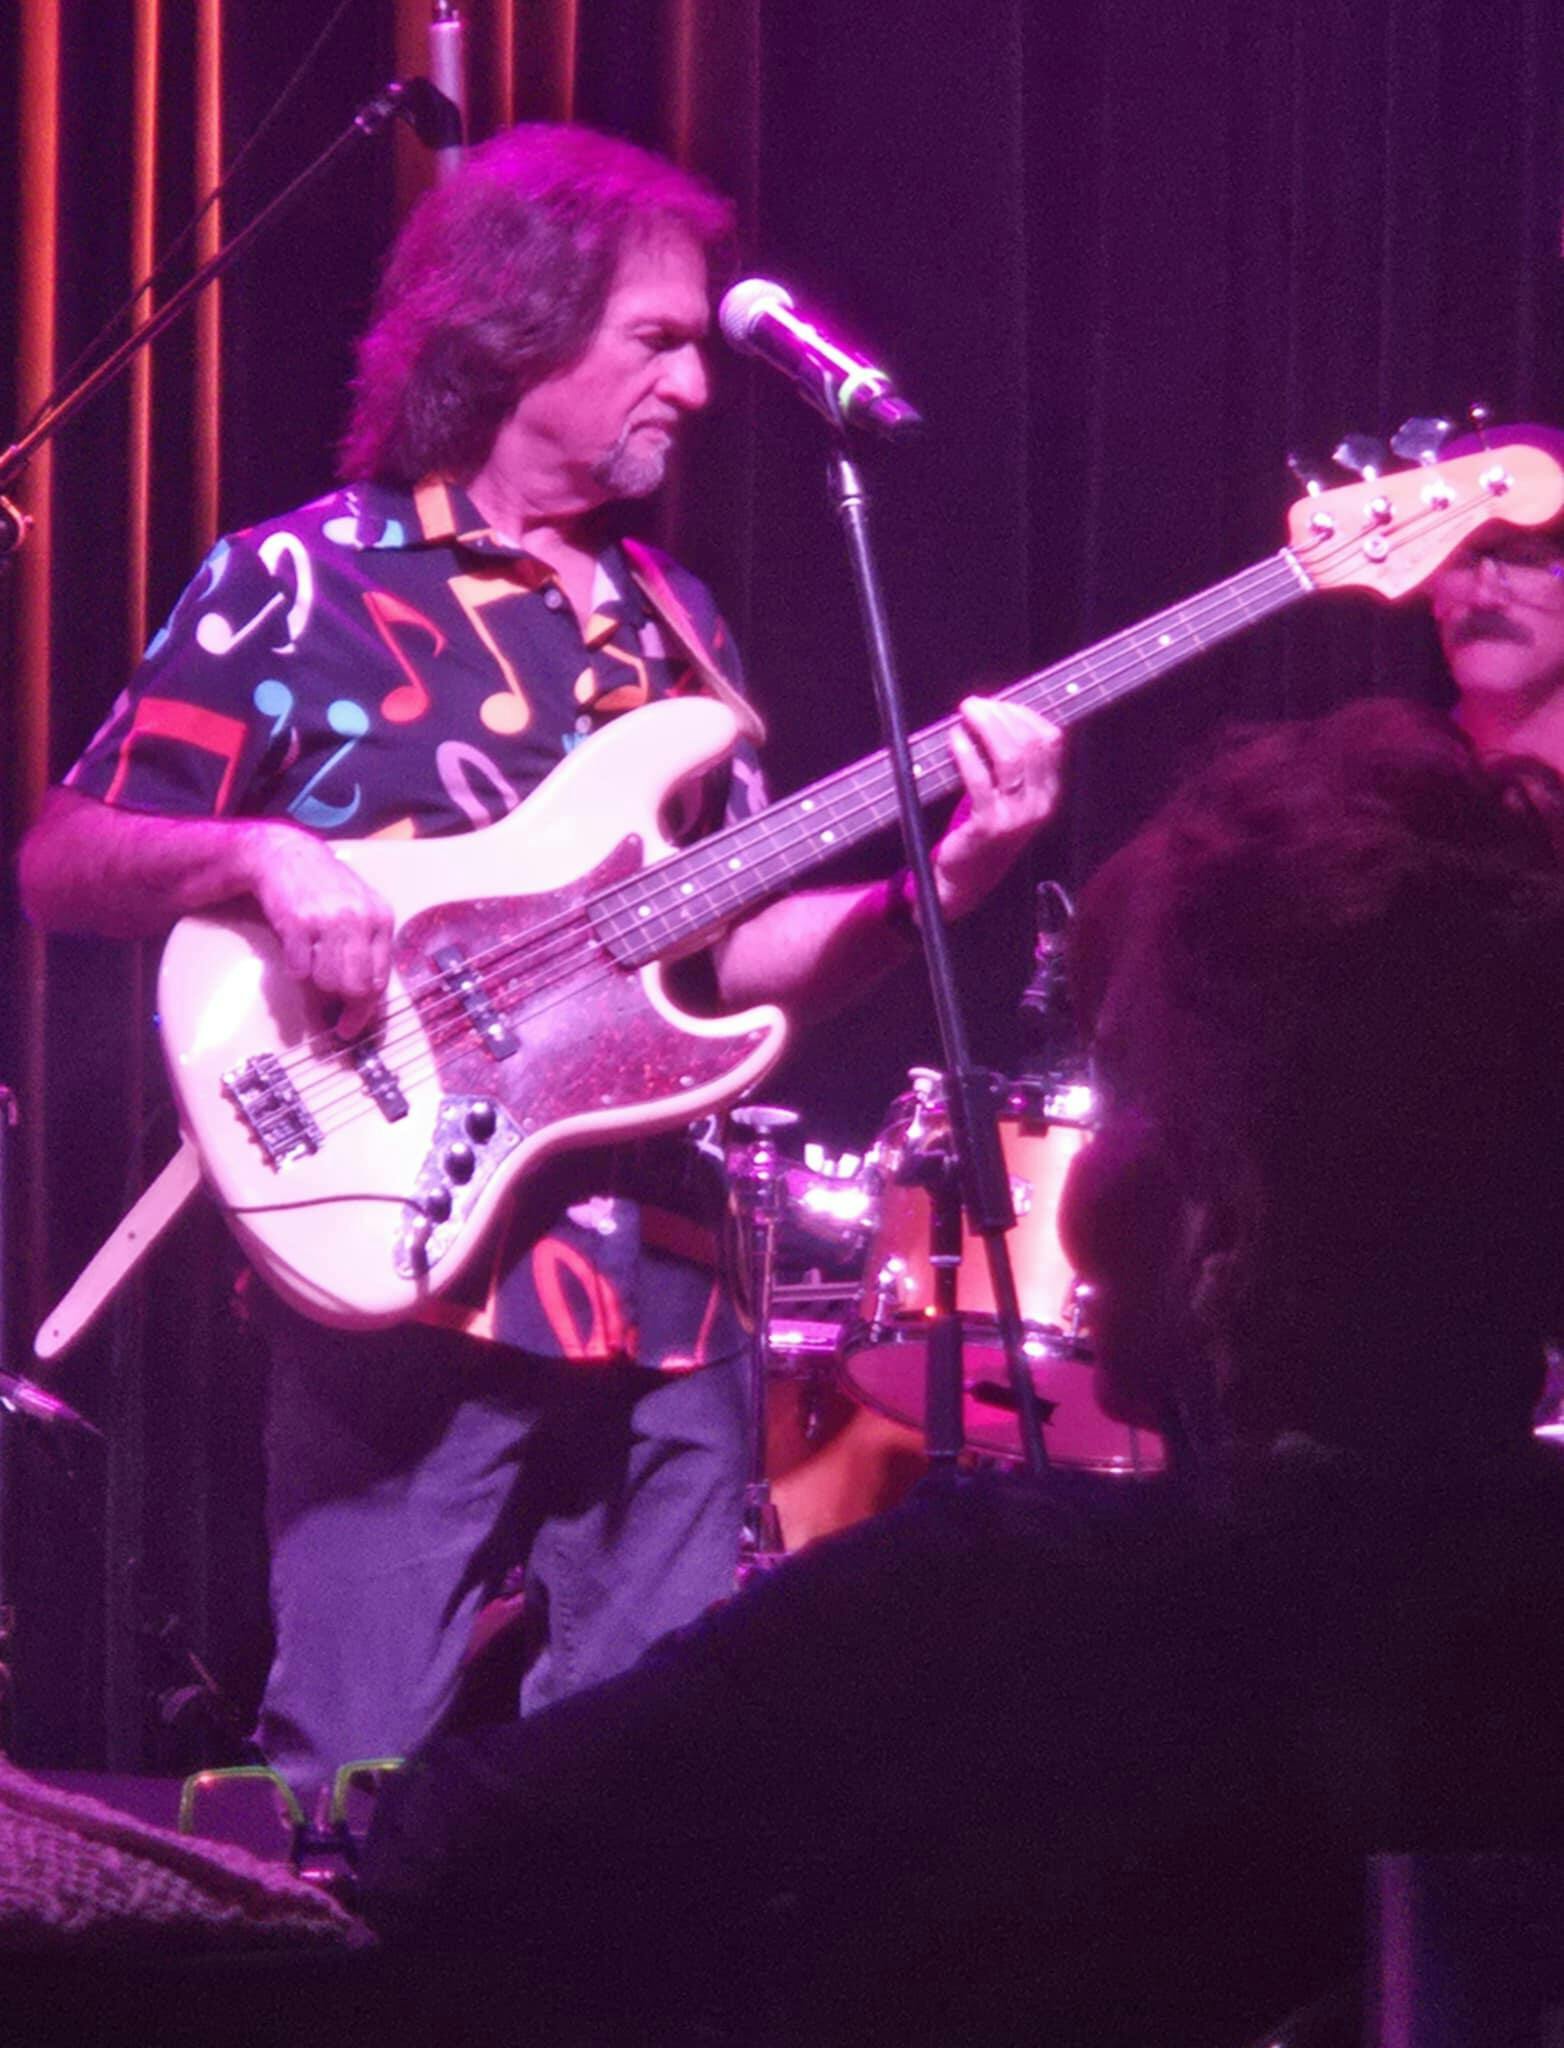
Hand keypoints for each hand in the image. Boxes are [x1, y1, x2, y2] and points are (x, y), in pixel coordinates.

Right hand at [244, 823, 393, 1036]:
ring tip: (315, 973)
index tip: (356, 1026)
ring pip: (329, 981)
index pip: (380, 978)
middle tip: (338, 1025)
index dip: (367, 1009)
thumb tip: (368, 994)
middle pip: (357, 986)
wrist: (285, 855)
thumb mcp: (360, 907)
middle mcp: (358, 919)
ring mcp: (328, 921)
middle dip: (347, 1011)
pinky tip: (297, 955)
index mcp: (380, 918)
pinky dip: (297, 971)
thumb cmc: (325, 886)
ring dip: (320, 988)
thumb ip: (369, 944)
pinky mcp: (297, 923)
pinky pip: (300, 969)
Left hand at [932, 696, 1061, 918]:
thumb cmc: (981, 832)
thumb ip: (1011, 764)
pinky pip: (980, 779)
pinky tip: (955, 739)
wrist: (964, 882)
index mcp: (1049, 793)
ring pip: (1010, 756)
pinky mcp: (989, 825)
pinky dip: (966, 753)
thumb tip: (996, 715)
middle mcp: (1040, 804)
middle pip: (1031, 743)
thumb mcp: (1008, 798)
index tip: (998, 703)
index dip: (1024, 715)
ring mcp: (1017, 817)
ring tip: (966, 713)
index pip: (1051, 740)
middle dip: (1002, 715)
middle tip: (974, 704)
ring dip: (986, 727)